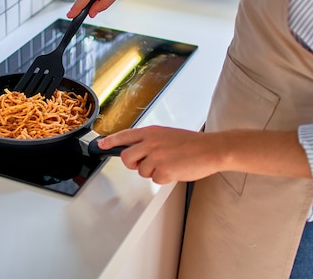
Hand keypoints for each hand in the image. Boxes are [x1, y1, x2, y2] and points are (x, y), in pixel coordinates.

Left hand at [98, 126, 222, 183]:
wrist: (211, 149)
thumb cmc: (192, 143)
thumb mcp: (167, 134)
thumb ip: (151, 141)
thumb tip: (138, 150)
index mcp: (151, 132)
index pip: (124, 135)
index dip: (110, 141)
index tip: (101, 145)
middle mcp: (150, 143)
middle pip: (127, 157)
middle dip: (132, 164)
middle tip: (145, 164)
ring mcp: (156, 157)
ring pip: (142, 171)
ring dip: (153, 171)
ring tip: (170, 163)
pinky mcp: (163, 171)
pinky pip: (155, 179)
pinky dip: (165, 178)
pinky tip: (176, 169)